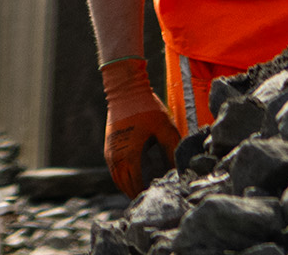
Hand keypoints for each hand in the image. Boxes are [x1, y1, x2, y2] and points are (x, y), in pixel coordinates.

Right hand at [101, 55, 176, 196]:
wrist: (125, 89)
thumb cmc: (146, 107)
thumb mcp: (165, 128)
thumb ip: (172, 150)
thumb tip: (178, 169)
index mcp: (129, 155)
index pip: (136, 184)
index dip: (147, 192)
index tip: (159, 195)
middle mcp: (116, 157)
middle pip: (125, 186)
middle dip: (137, 193)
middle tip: (152, 197)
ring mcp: (110, 152)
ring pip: (117, 180)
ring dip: (128, 188)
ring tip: (143, 192)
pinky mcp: (108, 147)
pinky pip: (114, 170)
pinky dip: (122, 178)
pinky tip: (134, 178)